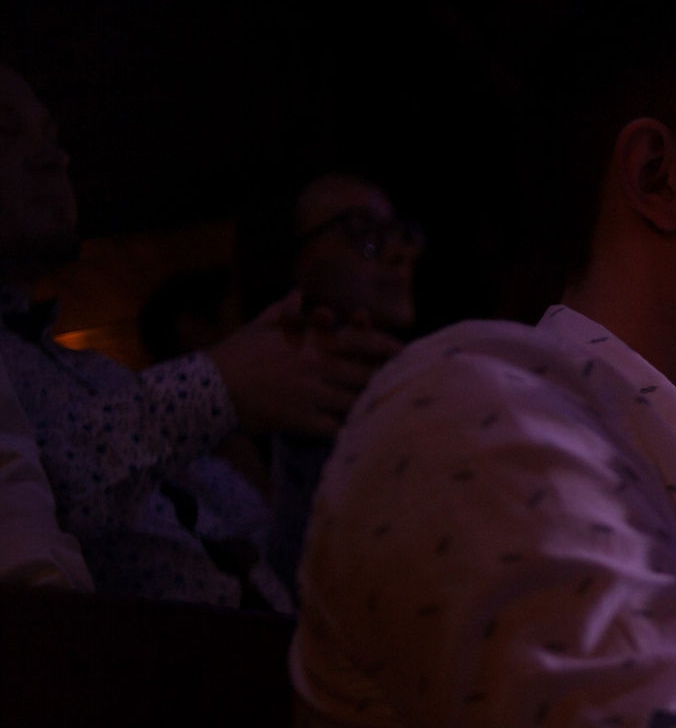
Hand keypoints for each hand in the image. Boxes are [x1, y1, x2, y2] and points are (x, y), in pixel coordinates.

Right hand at [206, 291, 404, 436]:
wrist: (209, 387)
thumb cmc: (235, 354)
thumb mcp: (261, 326)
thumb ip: (285, 311)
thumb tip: (298, 294)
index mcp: (308, 341)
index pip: (356, 339)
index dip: (384, 345)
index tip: (404, 349)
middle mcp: (316, 365)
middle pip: (364, 372)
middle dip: (388, 377)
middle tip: (413, 380)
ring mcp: (311, 393)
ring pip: (355, 399)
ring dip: (375, 403)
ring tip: (397, 407)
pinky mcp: (302, 419)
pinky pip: (336, 427)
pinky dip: (353, 429)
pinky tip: (369, 433)